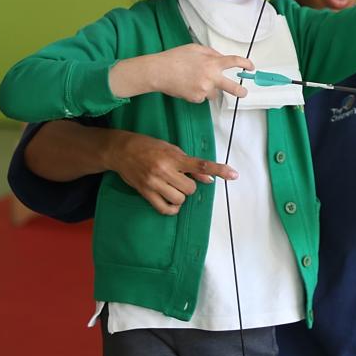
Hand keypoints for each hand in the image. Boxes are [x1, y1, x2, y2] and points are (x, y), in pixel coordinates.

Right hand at [105, 130, 238, 214]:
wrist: (121, 150)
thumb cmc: (149, 147)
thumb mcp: (172, 149)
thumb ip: (191, 165)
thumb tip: (209, 179)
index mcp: (174, 157)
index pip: (202, 165)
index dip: (219, 170)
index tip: (233, 174)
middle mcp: (164, 170)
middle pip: (190, 188)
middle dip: (190, 186)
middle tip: (181, 179)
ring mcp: (154, 183)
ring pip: (179, 199)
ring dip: (181, 196)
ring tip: (173, 188)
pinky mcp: (145, 192)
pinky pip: (164, 208)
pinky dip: (172, 208)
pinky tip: (171, 203)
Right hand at [110, 44, 253, 102]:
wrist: (158, 72)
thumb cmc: (175, 57)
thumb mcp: (195, 48)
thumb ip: (211, 53)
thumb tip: (222, 59)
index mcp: (212, 62)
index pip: (234, 62)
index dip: (245, 64)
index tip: (250, 67)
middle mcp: (211, 77)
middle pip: (232, 87)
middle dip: (240, 91)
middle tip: (243, 93)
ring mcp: (204, 90)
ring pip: (214, 92)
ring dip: (210, 88)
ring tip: (194, 80)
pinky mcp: (196, 98)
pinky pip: (203, 97)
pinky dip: (198, 92)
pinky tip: (187, 85)